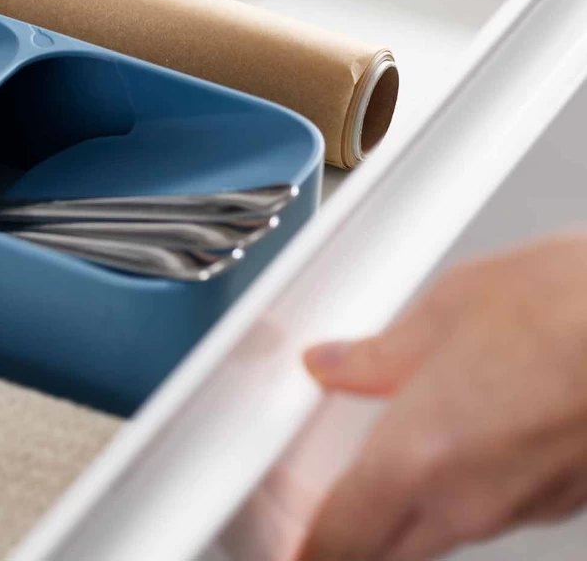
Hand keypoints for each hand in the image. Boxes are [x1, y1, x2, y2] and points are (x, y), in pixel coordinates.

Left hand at [297, 235, 586, 560]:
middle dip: (347, 538)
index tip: (283, 534)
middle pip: (385, 552)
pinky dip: (461, 489)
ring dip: (403, 512)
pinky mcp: (567, 500)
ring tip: (380, 452)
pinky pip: (492, 509)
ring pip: (440, 534)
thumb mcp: (451, 307)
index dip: (303, 546)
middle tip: (320, 498)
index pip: (338, 540)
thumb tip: (334, 365)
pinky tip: (458, 436)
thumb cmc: (577, 306)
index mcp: (421, 456)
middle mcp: (472, 500)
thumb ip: (378, 354)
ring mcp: (526, 508)